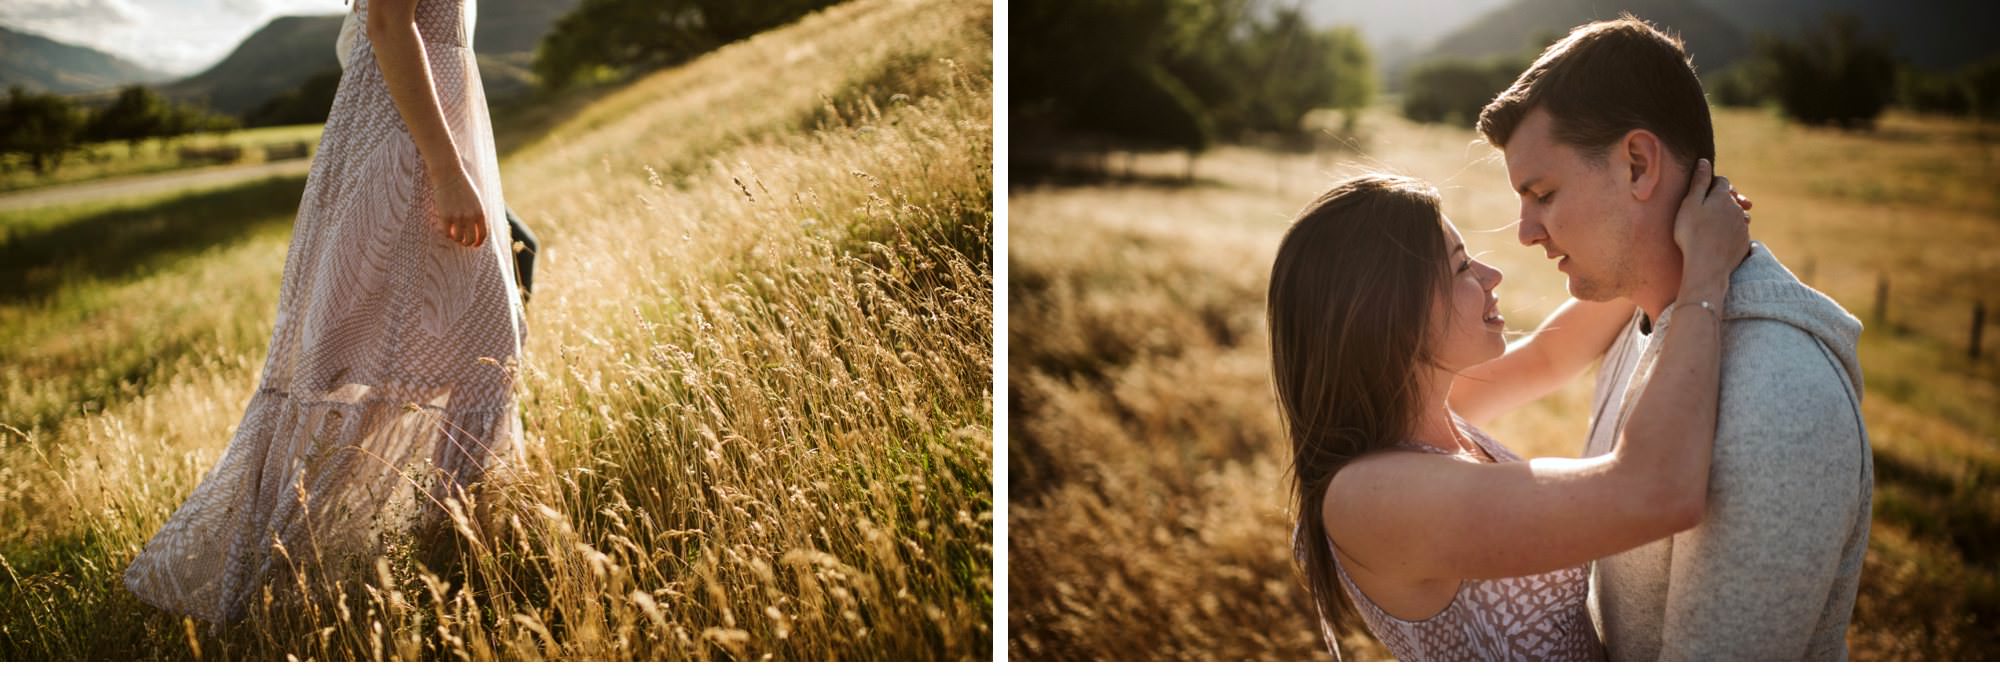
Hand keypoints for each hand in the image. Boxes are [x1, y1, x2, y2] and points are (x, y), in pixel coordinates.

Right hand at [433, 169, 487, 247]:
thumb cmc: (462, 186)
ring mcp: (458, 217)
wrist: (449, 175)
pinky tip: (446, 229)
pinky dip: (447, 234)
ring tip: (453, 234)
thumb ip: (477, 213)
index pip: (482, 235)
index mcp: (480, 213)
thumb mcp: (476, 200)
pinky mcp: (445, 216)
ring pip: (458, 238)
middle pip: (470, 239)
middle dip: (466, 243)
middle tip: (462, 241)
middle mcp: (471, 217)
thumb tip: (476, 228)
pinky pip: (447, 233)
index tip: (474, 244)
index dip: (478, 242)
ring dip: (456, 239)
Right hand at [1672, 159, 1749, 297]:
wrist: (1707, 267)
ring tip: (1714, 223)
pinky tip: (1719, 239)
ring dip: (1728, 215)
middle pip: (1730, 197)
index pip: (1721, 181)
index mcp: (1723, 196)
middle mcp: (1737, 208)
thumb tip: (1704, 161)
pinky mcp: (1744, 242)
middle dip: (1722, 198)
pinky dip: (1731, 231)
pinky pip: (1739, 231)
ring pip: (1736, 214)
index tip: (1701, 189)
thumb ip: (1699, 182)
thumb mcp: (1689, 205)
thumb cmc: (1692, 234)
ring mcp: (1742, 226)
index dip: (1711, 183)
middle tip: (1707, 207)